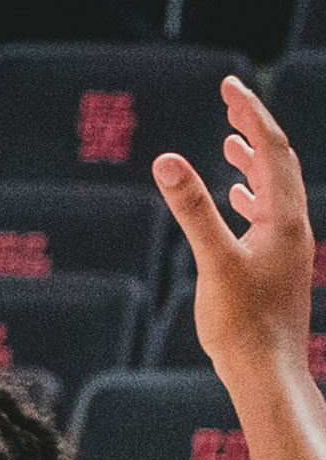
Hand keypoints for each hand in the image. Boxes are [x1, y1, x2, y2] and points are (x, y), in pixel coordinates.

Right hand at [152, 76, 314, 384]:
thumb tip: (167, 160)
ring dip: (255, 159)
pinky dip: (252, 193)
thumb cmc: (244, 324)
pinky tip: (237, 198)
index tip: (231, 84)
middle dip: (255, 127)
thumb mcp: (213, 261)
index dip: (252, 113)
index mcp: (285, 220)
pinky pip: (269, 215)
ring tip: (232, 138)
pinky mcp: (276, 266)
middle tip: (231, 96)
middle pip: (280, 163)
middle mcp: (293, 228)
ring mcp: (287, 248)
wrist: (268, 375)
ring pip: (277, 189)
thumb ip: (192, 209)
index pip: (272, 150)